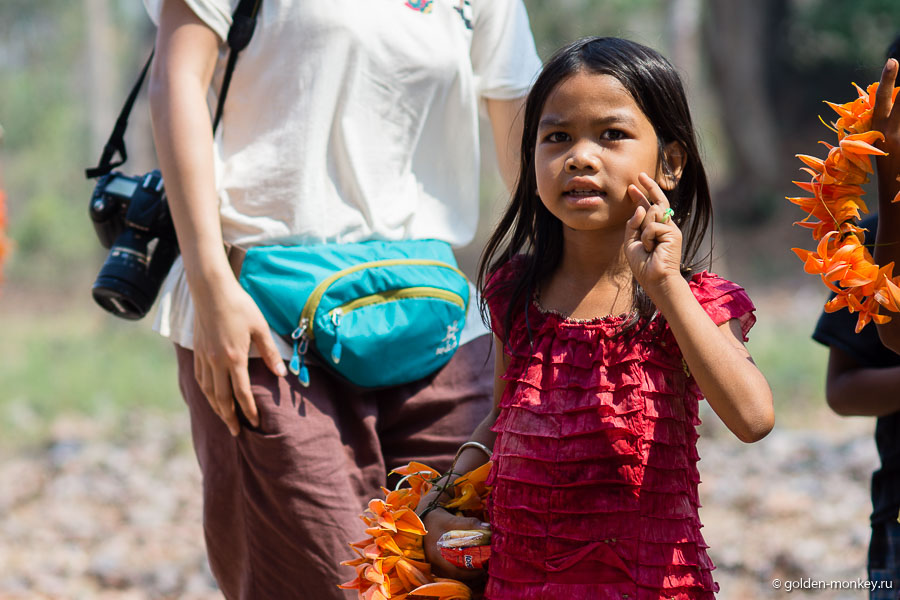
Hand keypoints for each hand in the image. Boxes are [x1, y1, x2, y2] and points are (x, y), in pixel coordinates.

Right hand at [192, 278, 286, 435]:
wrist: (211, 290)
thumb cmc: (240, 306)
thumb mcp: (261, 328)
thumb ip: (271, 352)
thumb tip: (281, 374)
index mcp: (235, 358)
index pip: (242, 393)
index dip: (248, 411)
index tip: (255, 424)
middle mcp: (216, 362)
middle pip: (222, 398)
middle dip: (230, 417)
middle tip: (236, 433)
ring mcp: (204, 357)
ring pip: (208, 391)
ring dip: (216, 408)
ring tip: (224, 419)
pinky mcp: (197, 351)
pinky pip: (200, 379)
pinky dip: (206, 392)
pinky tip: (210, 396)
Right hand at [421, 508, 488, 581]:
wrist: (422, 518)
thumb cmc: (436, 520)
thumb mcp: (452, 520)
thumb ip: (469, 523)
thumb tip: (487, 527)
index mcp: (437, 555)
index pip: (455, 571)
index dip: (471, 573)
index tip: (484, 568)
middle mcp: (434, 564)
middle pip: (455, 578)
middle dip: (471, 576)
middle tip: (484, 570)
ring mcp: (434, 566)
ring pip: (453, 578)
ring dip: (466, 577)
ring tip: (480, 570)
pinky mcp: (436, 565)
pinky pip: (450, 575)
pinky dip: (460, 574)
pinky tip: (469, 569)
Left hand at [624, 172, 683, 290]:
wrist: (656, 280)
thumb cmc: (643, 265)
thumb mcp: (631, 243)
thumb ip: (633, 225)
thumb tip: (641, 207)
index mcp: (655, 230)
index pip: (648, 208)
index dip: (640, 196)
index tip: (632, 186)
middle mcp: (665, 226)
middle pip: (657, 202)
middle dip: (649, 187)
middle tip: (640, 174)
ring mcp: (670, 229)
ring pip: (653, 213)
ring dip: (644, 228)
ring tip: (647, 246)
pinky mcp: (673, 232)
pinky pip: (652, 226)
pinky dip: (647, 237)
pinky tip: (651, 248)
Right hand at [873, 58, 899, 203]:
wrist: (897, 203)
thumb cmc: (890, 171)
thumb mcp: (883, 146)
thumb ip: (891, 124)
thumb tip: (899, 98)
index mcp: (878, 132)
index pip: (883, 99)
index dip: (887, 80)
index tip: (893, 60)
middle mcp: (892, 135)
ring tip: (898, 138)